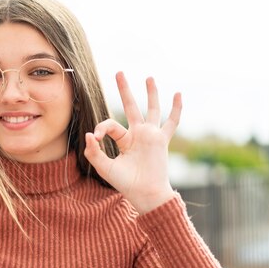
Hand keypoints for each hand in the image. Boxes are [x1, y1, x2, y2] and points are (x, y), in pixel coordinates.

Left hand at [84, 73, 181, 213]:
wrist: (146, 194)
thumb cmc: (126, 184)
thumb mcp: (105, 168)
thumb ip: (94, 152)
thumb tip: (90, 134)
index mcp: (124, 140)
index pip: (111, 124)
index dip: (102, 127)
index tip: (96, 136)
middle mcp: (138, 135)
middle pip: (130, 107)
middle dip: (124, 90)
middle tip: (119, 72)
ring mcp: (151, 136)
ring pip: (152, 109)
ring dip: (150, 93)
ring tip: (148, 77)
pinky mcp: (162, 140)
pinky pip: (171, 122)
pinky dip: (176, 109)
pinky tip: (178, 94)